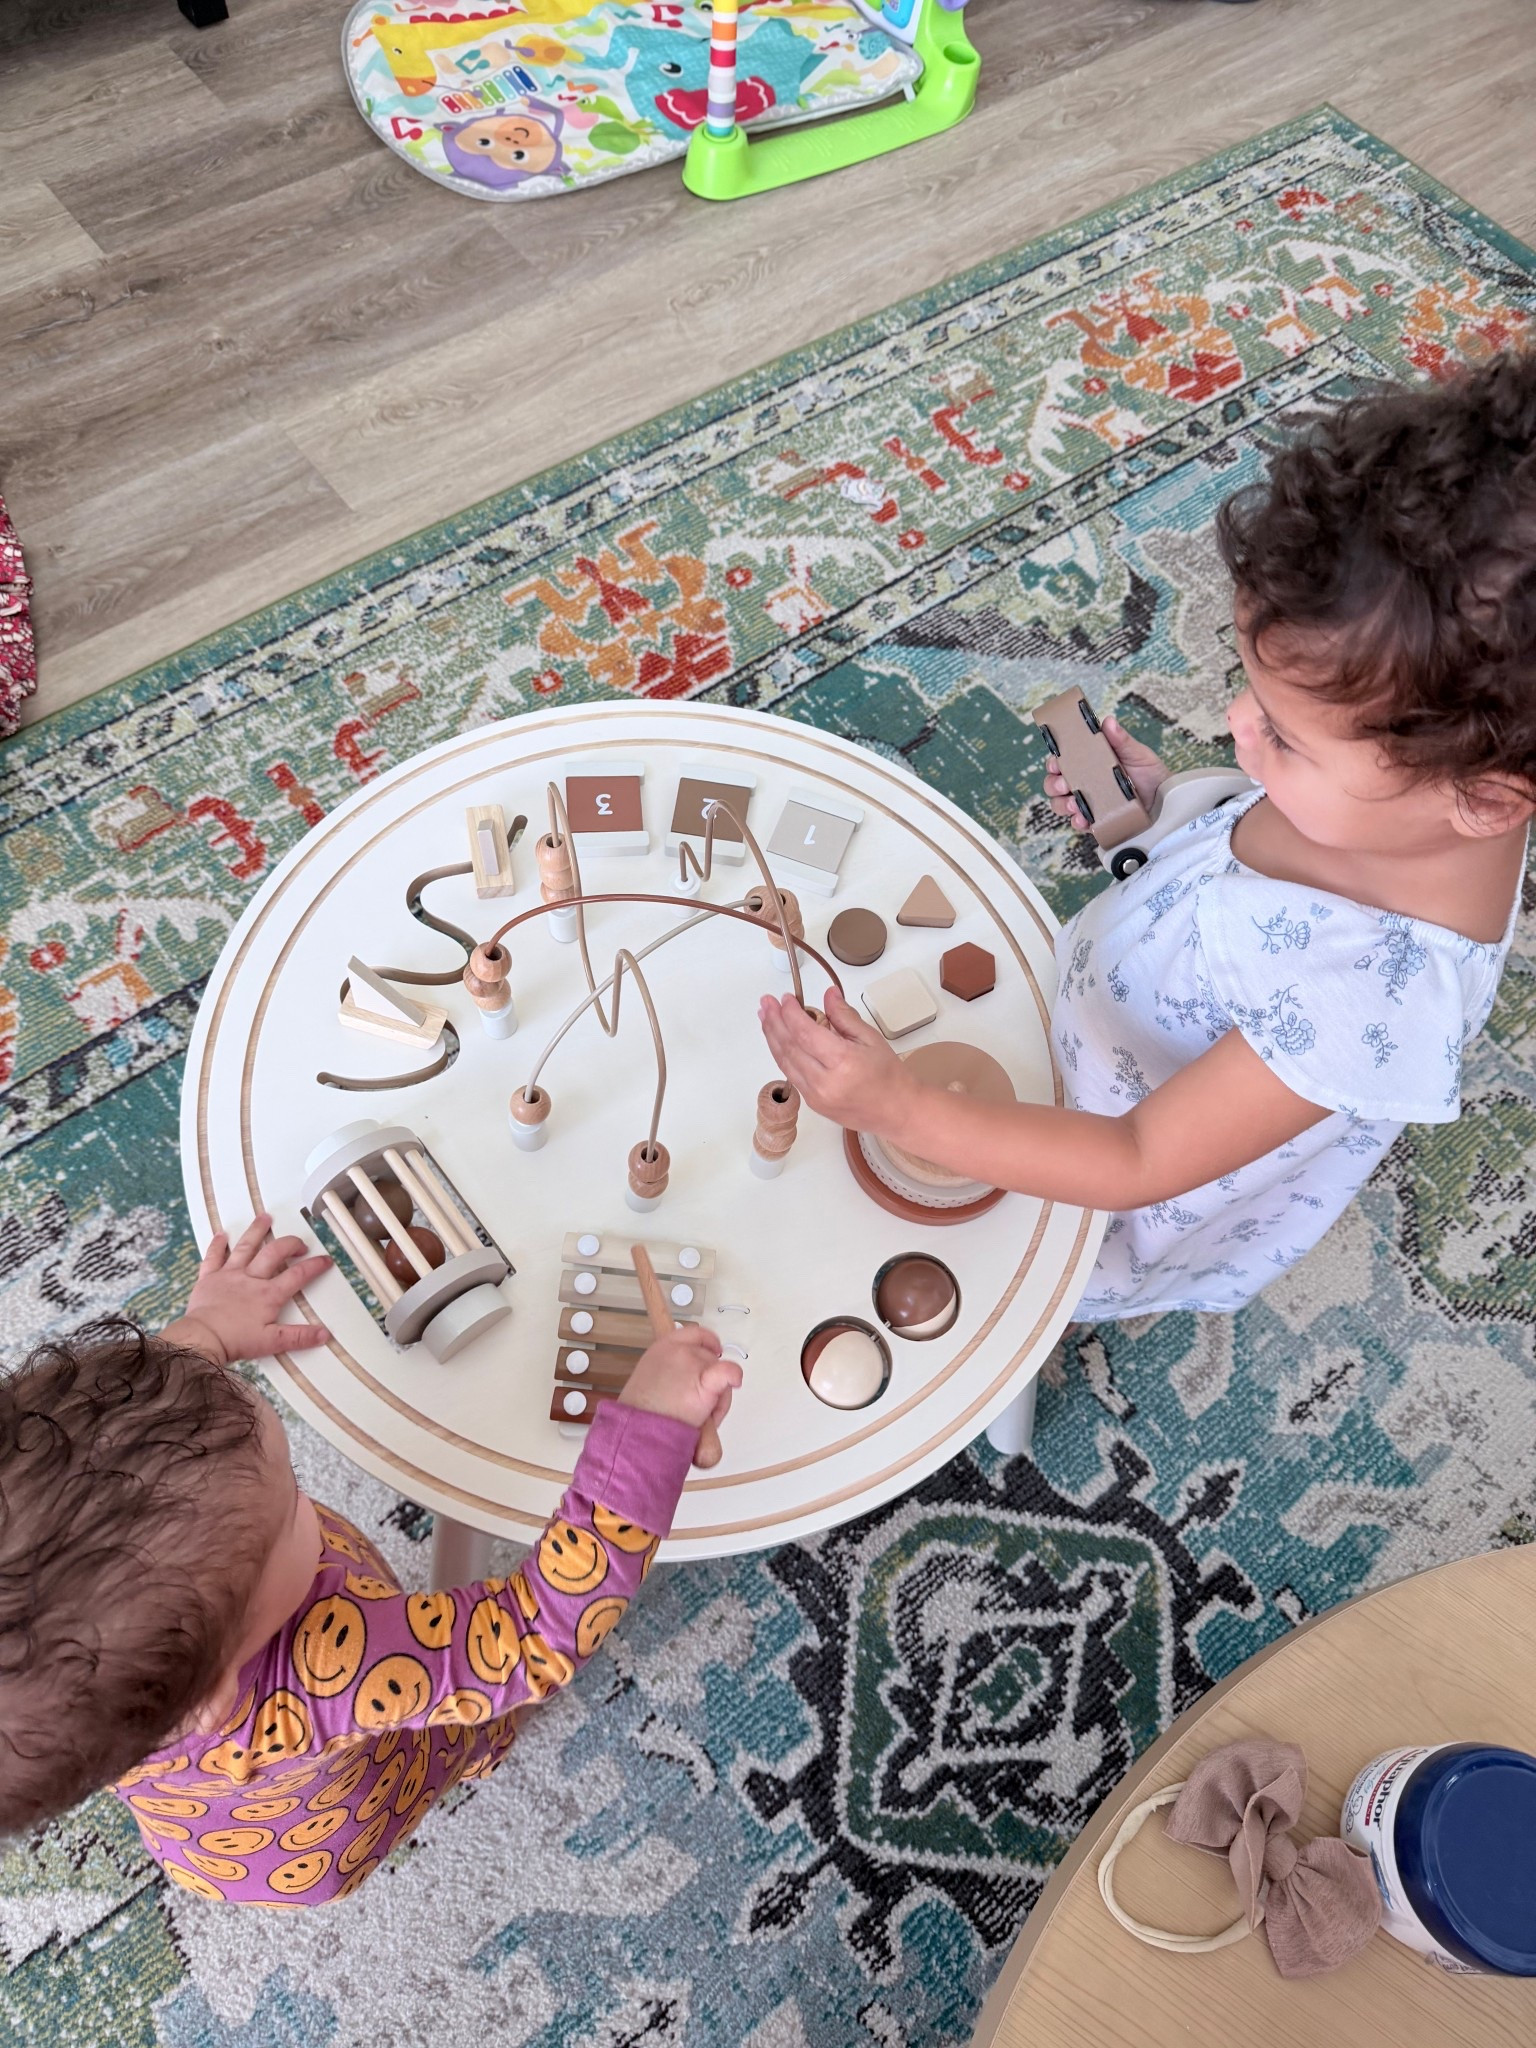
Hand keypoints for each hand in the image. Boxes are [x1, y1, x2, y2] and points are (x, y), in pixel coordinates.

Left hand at [167, 1215, 332, 1365]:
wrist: (203, 1338)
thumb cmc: (235, 1340)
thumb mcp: (272, 1342)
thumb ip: (299, 1337)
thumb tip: (323, 1334)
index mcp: (268, 1294)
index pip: (298, 1275)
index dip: (314, 1266)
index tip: (325, 1260)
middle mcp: (251, 1279)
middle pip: (274, 1253)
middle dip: (290, 1244)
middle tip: (299, 1242)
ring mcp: (229, 1275)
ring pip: (246, 1247)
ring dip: (257, 1231)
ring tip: (265, 1217)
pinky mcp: (209, 1278)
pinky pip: (213, 1256)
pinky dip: (218, 1244)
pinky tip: (222, 1235)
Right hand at [621, 1324, 741, 1467]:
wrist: (638, 1430)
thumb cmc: (642, 1413)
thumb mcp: (649, 1379)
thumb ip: (671, 1370)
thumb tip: (691, 1377)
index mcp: (662, 1347)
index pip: (694, 1334)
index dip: (708, 1342)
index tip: (714, 1350)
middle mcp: (679, 1351)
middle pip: (710, 1358)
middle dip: (709, 1379)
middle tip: (698, 1405)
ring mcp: (693, 1364)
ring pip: (719, 1373)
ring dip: (717, 1394)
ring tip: (700, 1416)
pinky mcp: (705, 1383)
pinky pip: (727, 1373)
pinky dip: (733, 1376)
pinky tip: (735, 1381)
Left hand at [758, 986, 911, 1134]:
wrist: (897, 1111)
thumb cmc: (888, 1075)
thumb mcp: (870, 1038)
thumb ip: (844, 1016)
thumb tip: (828, 994)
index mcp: (842, 1062)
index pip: (805, 1032)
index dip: (790, 1013)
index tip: (786, 998)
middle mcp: (824, 1082)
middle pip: (789, 1047)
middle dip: (774, 1022)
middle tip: (766, 1003)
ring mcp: (815, 1096)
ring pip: (784, 1062)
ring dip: (772, 1038)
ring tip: (765, 1017)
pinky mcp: (812, 1104)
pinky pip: (791, 1075)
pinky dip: (782, 1055)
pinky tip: (779, 1041)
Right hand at [1045, 713, 1166, 831]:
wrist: (1165, 802)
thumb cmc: (1150, 774)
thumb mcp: (1138, 754)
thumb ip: (1122, 740)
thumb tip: (1109, 722)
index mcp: (1089, 762)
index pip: (1062, 761)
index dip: (1053, 762)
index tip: (1055, 763)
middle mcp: (1084, 782)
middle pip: (1055, 783)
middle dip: (1054, 784)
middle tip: (1065, 785)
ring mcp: (1087, 803)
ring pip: (1060, 804)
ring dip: (1062, 804)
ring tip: (1075, 805)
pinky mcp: (1094, 821)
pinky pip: (1078, 823)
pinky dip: (1077, 822)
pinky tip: (1084, 819)